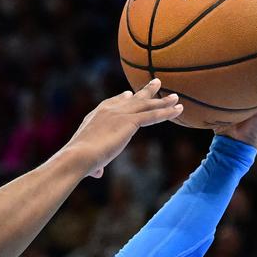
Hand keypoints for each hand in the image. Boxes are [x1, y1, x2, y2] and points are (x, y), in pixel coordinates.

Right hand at [64, 79, 182, 177]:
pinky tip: (179, 110)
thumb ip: (95, 165)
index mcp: (95, 116)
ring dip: (162, 101)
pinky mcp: (130, 121)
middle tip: (157, 83)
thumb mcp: (87, 158)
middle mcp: (108, 111)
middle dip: (145, 92)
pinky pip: (152, 115)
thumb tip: (97, 173)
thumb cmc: (78, 160)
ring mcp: (120, 114)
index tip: (130, 94)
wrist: (78, 155)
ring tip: (176, 97)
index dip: (122, 98)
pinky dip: (167, 112)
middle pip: (132, 99)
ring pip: (146, 105)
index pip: (112, 103)